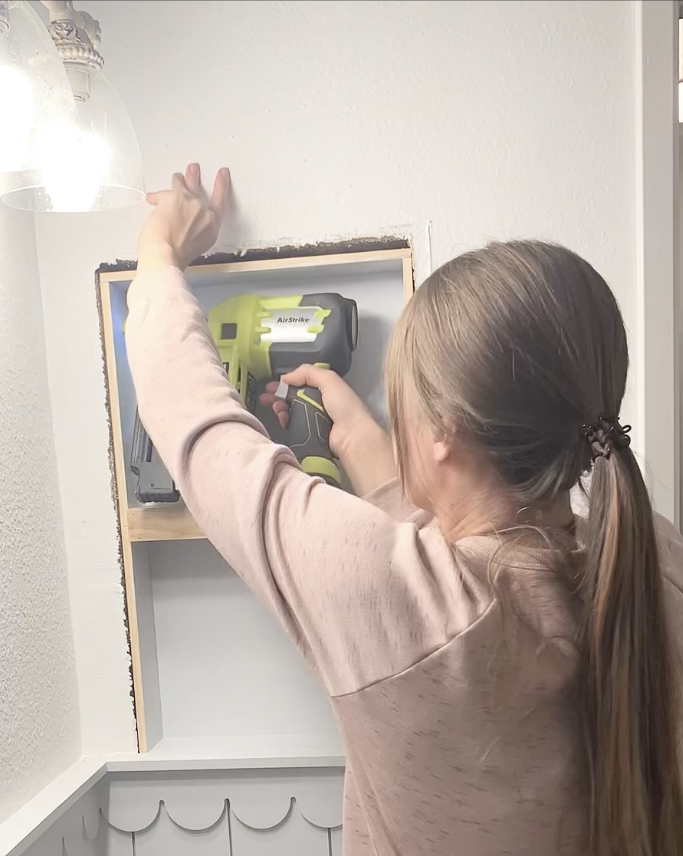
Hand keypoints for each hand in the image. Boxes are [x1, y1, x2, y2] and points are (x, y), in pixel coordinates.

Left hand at [137, 163, 229, 271]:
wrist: (166, 255)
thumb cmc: (176, 256)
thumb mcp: (194, 247)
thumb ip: (193, 232)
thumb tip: (182, 226)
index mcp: (212, 227)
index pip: (220, 202)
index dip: (221, 186)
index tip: (222, 175)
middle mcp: (204, 212)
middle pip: (199, 191)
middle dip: (195, 178)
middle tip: (194, 169)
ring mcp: (190, 202)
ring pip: (183, 185)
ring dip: (179, 179)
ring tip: (177, 176)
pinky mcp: (174, 197)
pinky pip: (163, 194)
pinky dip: (156, 197)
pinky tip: (152, 197)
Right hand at [260, 365, 396, 494]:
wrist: (352, 436)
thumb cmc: (344, 405)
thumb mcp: (329, 380)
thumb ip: (308, 372)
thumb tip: (286, 376)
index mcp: (326, 389)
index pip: (302, 383)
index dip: (286, 383)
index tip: (272, 385)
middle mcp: (320, 403)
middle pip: (294, 397)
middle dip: (279, 396)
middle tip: (265, 398)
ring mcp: (314, 419)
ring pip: (292, 411)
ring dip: (280, 408)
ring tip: (274, 407)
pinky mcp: (310, 434)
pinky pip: (293, 425)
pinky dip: (285, 421)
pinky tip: (281, 418)